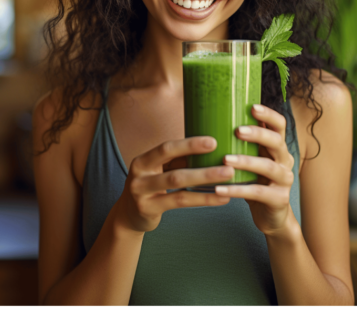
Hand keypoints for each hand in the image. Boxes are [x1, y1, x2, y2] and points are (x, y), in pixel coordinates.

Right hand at [113, 136, 233, 233]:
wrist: (128, 215)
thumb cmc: (151, 186)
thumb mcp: (159, 170)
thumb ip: (178, 160)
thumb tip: (212, 148)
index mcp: (143, 159)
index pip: (167, 148)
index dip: (190, 144)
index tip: (213, 142)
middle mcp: (139, 174)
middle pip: (174, 168)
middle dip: (203, 166)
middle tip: (228, 164)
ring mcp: (141, 193)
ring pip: (179, 186)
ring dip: (206, 181)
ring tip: (228, 179)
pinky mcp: (148, 209)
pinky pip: (180, 202)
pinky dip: (202, 199)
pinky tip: (220, 198)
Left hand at [215, 104, 294, 236]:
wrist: (270, 215)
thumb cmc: (253, 180)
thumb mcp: (250, 157)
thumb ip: (240, 142)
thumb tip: (209, 118)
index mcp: (277, 146)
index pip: (280, 125)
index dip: (269, 115)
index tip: (252, 107)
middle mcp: (285, 160)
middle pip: (276, 142)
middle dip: (258, 134)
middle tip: (237, 130)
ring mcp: (284, 180)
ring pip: (267, 167)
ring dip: (246, 161)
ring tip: (225, 159)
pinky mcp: (279, 199)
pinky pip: (258, 192)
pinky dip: (238, 190)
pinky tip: (220, 189)